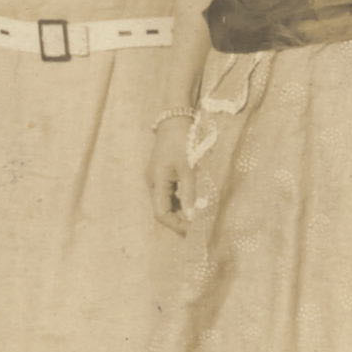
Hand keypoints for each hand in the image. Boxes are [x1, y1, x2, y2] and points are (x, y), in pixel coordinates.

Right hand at [147, 114, 195, 234]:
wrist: (174, 121)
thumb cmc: (182, 142)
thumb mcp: (188, 168)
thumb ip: (190, 193)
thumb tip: (192, 216)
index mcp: (156, 182)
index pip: (161, 213)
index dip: (175, 224)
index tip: (192, 230)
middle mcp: (153, 183)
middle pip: (162, 210)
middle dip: (179, 220)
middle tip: (198, 227)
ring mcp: (157, 179)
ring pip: (166, 203)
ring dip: (180, 211)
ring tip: (198, 216)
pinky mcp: (163, 175)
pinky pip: (170, 194)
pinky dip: (180, 201)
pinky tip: (193, 202)